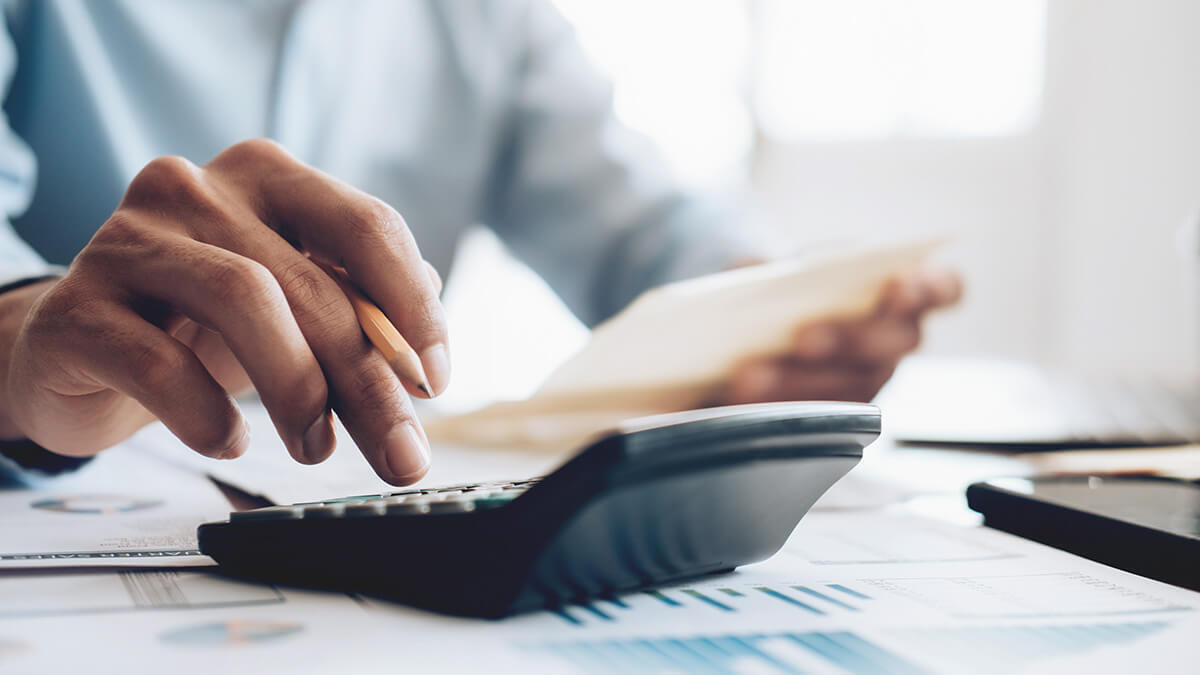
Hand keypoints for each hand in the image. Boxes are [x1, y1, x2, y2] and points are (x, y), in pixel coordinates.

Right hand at [2, 139, 447, 484]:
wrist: (78, 344)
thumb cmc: (202, 322)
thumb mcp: (291, 306)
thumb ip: (358, 305)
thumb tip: (425, 336)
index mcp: (267, 177)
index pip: (366, 226)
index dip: (413, 308)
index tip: (435, 383)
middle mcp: (196, 188)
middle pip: (313, 283)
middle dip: (369, 383)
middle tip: (401, 456)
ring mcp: (129, 241)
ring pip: (244, 300)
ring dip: (299, 391)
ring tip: (314, 447)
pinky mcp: (76, 307)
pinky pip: (159, 363)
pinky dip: (208, 414)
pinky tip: (229, 439)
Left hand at [719, 266, 960, 404]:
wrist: (757, 325)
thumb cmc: (786, 288)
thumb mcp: (779, 267)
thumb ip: (776, 267)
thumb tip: (753, 275)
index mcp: (901, 290)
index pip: (942, 289)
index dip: (929, 289)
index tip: (899, 287)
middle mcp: (895, 339)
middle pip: (895, 344)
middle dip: (851, 339)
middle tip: (804, 338)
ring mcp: (869, 380)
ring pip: (852, 388)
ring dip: (800, 383)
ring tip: (750, 375)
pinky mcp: (836, 415)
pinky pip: (816, 420)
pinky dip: (774, 407)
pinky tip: (739, 399)